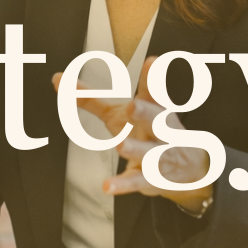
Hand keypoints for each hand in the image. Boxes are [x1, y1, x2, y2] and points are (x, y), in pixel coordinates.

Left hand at [55, 55, 213, 214]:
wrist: (190, 169)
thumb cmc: (147, 132)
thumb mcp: (119, 112)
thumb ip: (89, 97)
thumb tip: (57, 78)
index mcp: (154, 109)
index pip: (154, 91)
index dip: (152, 77)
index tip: (151, 61)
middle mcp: (160, 130)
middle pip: (156, 119)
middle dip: (146, 113)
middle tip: (133, 105)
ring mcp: (157, 155)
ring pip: (148, 152)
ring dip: (136, 148)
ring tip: (122, 145)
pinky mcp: (150, 178)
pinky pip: (136, 181)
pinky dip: (122, 185)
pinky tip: (108, 186)